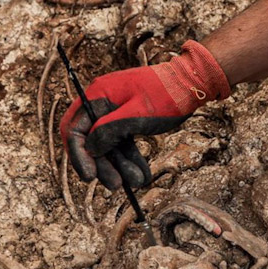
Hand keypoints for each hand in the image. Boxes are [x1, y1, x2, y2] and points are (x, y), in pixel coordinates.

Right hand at [59, 40, 229, 189]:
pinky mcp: (126, 120)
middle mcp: (101, 103)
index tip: (89, 176)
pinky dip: (130, 159)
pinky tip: (142, 175)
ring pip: (108, 145)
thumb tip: (90, 148)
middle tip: (116, 185)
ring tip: (137, 182)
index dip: (79, 154)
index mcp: (97, 95)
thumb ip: (109, 130)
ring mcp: (113, 112)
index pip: (75, 129)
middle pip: (90, 141)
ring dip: (120, 166)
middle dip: (103, 165)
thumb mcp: (137, 114)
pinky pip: (122, 143)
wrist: (192, 83)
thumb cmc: (166, 94)